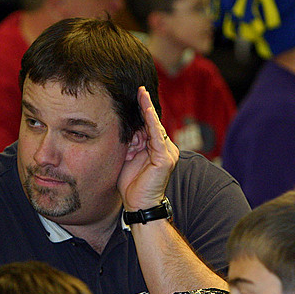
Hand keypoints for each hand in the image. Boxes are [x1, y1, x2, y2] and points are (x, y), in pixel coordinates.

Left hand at [118, 86, 178, 210]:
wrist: (138, 205)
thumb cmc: (132, 185)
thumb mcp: (128, 159)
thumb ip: (129, 144)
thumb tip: (127, 130)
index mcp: (156, 149)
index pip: (149, 125)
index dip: (142, 110)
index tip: (136, 94)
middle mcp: (164, 149)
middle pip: (152, 123)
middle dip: (144, 106)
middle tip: (138, 88)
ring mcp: (167, 153)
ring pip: (155, 126)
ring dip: (147, 109)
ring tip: (141, 92)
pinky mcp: (165, 158)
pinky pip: (156, 136)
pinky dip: (151, 121)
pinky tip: (146, 109)